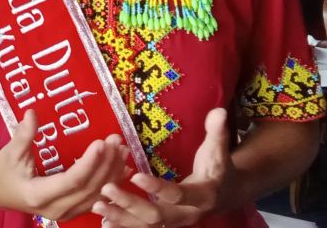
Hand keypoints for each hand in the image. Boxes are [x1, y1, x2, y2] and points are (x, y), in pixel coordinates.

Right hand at [0, 110, 129, 219]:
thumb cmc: (3, 171)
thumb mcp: (10, 152)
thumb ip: (24, 134)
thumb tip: (33, 112)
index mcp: (38, 194)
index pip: (72, 180)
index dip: (89, 162)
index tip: (101, 142)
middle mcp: (55, 208)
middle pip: (89, 188)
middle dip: (106, 164)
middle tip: (116, 141)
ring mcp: (64, 213)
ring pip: (96, 195)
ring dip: (112, 173)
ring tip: (122, 150)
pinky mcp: (70, 212)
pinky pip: (95, 199)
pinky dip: (110, 184)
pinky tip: (122, 169)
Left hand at [92, 108, 233, 227]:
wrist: (227, 194)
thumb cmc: (218, 167)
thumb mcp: (218, 150)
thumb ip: (216, 132)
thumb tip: (218, 111)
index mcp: (203, 196)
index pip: (178, 195)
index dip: (158, 187)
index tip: (135, 176)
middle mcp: (188, 215)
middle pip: (158, 215)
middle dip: (131, 204)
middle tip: (106, 189)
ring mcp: (176, 223)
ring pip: (148, 226)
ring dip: (122, 218)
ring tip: (98, 207)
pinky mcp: (166, 225)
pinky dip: (125, 226)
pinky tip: (105, 222)